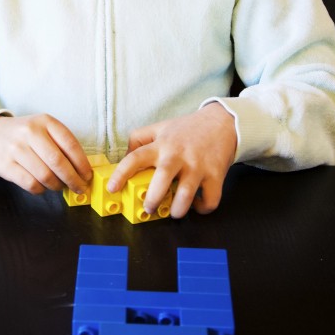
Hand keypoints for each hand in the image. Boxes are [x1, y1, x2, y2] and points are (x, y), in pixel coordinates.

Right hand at [0, 114, 92, 194]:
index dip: (82, 163)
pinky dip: (41, 190)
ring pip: (45, 175)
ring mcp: (16, 149)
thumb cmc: (25, 135)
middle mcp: (30, 132)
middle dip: (73, 179)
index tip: (87, 175)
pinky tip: (43, 186)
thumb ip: (62, 145)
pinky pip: (30, 184)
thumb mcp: (44, 129)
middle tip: (80, 187)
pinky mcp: (6, 165)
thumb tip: (82, 170)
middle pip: (58, 162)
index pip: (70, 144)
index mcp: (45, 121)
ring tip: (60, 186)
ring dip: (57, 185)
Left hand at [107, 103, 236, 217]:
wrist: (222, 123)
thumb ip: (139, 139)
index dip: (121, 174)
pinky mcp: (215, 175)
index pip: (135, 158)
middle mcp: (178, 156)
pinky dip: (202, 208)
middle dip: (152, 198)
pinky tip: (196, 203)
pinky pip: (210, 199)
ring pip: (186, 194)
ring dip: (178, 209)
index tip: (112, 188)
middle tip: (148, 208)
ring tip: (174, 211)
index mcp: (161, 145)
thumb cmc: (187, 129)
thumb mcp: (160, 128)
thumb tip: (124, 157)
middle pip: (161, 178)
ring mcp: (197, 166)